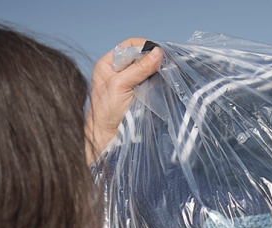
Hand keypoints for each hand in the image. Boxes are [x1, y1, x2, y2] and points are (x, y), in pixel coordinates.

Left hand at [85, 38, 162, 162]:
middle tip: (164, 63)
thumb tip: (158, 52)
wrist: (108, 137)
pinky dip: (158, 80)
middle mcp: (118, 71)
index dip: (143, 46)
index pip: (128, 46)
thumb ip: (138, 69)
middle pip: (139, 56)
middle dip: (152, 58)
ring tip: (164, 73)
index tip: (157, 51)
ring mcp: (130, 82)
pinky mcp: (139, 93)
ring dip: (156, 70)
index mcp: (108, 64)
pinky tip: (162, 82)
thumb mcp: (120, 85)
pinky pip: (151, 81)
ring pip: (147, 68)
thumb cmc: (106, 112)